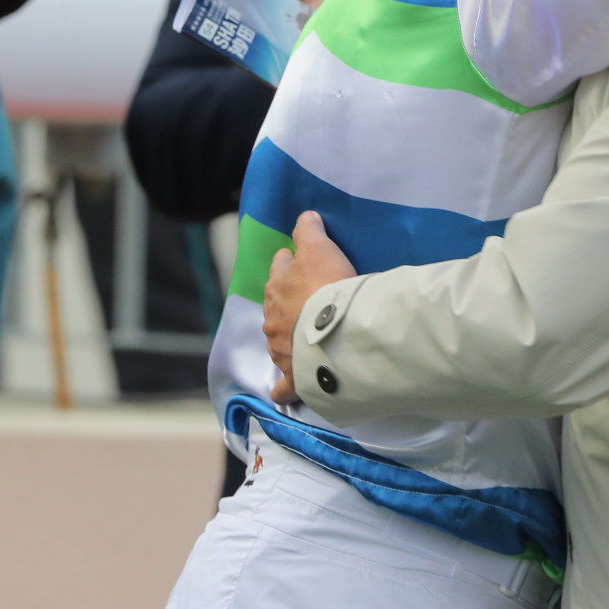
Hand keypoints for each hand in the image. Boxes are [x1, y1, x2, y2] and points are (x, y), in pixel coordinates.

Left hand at [263, 211, 353, 404]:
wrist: (335, 332)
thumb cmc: (327, 286)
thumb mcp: (320, 249)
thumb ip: (309, 231)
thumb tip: (304, 216)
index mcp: (277, 287)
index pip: (279, 267)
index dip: (290, 262)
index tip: (300, 262)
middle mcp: (272, 318)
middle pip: (276, 304)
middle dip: (287, 300)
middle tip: (307, 299)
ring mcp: (280, 348)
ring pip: (278, 340)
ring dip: (287, 337)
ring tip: (303, 336)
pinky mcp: (293, 374)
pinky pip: (284, 386)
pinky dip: (284, 388)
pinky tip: (286, 392)